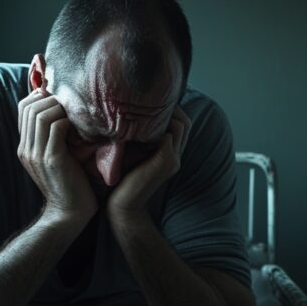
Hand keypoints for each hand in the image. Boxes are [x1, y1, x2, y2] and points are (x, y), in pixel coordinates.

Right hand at [17, 89, 97, 224]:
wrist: (69, 214)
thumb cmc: (70, 184)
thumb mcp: (55, 157)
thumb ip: (52, 138)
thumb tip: (62, 111)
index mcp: (25, 147)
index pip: (23, 107)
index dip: (41, 97)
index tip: (60, 101)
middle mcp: (26, 149)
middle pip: (30, 107)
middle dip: (52, 100)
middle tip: (71, 107)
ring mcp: (37, 154)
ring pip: (41, 114)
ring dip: (61, 109)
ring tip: (75, 117)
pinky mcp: (52, 159)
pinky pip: (56, 127)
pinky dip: (68, 122)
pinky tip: (80, 130)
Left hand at [107, 106, 190, 222]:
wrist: (123, 206)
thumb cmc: (122, 180)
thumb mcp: (132, 155)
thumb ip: (137, 140)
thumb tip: (127, 117)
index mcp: (170, 153)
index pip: (181, 123)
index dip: (170, 109)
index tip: (150, 101)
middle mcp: (176, 155)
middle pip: (184, 121)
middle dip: (170, 107)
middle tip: (148, 99)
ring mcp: (173, 159)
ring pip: (180, 125)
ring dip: (164, 113)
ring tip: (145, 106)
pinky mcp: (165, 162)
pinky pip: (169, 136)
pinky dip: (158, 125)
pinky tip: (140, 120)